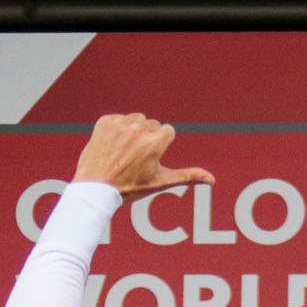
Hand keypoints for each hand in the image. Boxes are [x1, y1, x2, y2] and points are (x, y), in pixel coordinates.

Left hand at [72, 112, 214, 198]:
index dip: (159, 146)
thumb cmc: (129, 187)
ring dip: (132, 130)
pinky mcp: (105, 121)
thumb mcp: (160, 182)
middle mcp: (138, 130)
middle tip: (134, 158)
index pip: (167, 131)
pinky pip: (118, 118)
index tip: (148, 158)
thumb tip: (211, 179)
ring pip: (135, 119)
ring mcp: (120, 125)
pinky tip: (111, 146)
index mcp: (155, 143)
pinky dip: (115, 129)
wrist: (95, 188)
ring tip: (123, 151)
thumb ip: (188, 176)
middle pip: (152, 124)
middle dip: (146, 138)